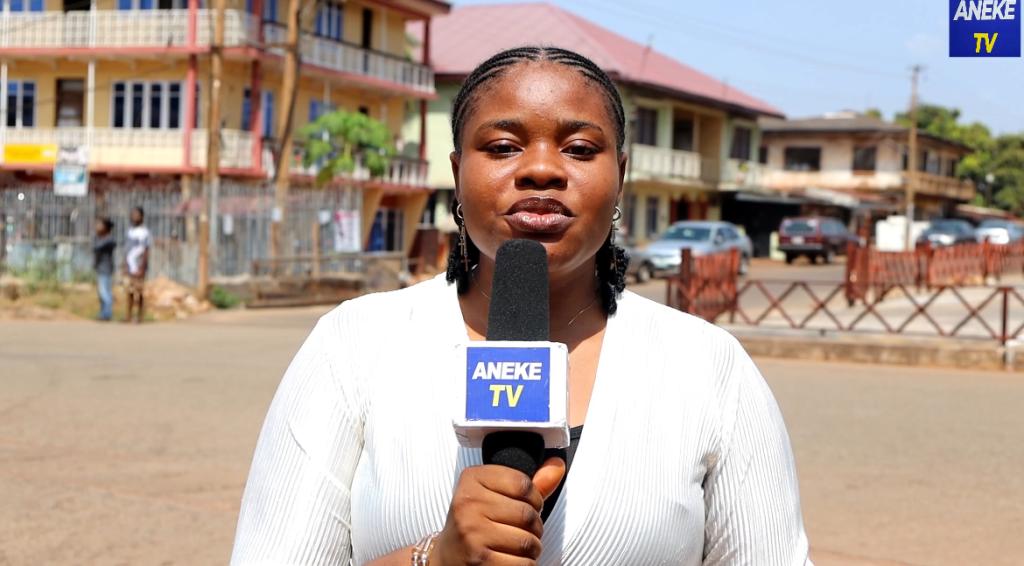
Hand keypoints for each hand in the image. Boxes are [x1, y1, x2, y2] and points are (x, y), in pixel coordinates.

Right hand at [431, 457, 565, 565]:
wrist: (447, 557)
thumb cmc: (475, 524)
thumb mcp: (494, 496)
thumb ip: (527, 485)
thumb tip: (557, 466)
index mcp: (472, 479)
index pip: (523, 483)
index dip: (534, 498)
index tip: (525, 505)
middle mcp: (468, 503)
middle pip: (528, 513)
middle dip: (534, 527)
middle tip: (521, 530)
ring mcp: (472, 532)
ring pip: (528, 541)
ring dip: (531, 548)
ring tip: (516, 546)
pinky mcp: (480, 559)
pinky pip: (523, 563)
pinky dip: (524, 564)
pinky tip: (511, 560)